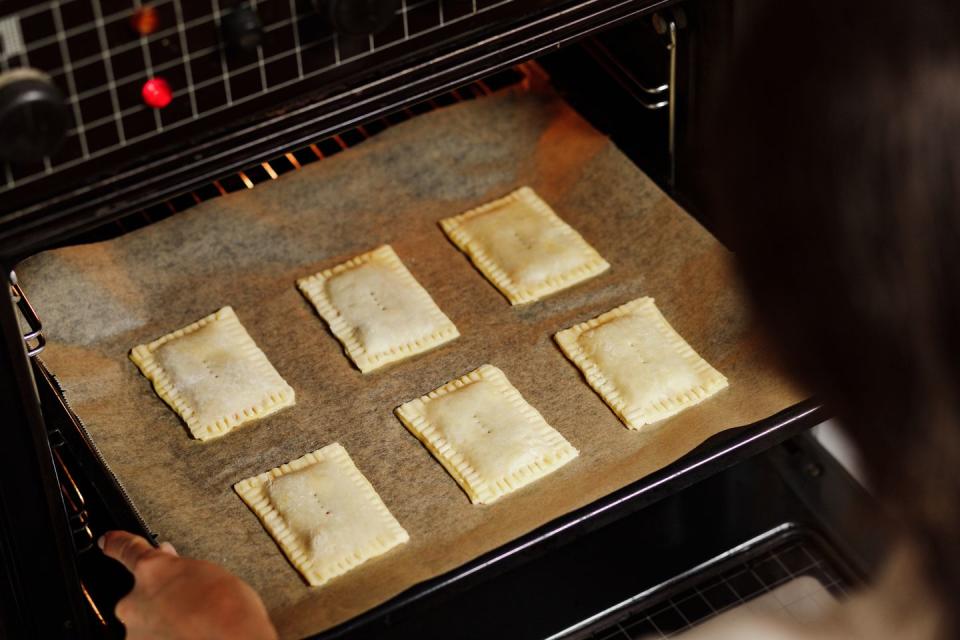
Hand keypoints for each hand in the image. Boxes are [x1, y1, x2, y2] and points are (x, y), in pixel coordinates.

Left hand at [99, 530, 277, 639]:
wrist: (233, 638)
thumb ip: (184, 572)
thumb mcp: (210, 575)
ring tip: (195, 627)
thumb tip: (176, 572)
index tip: (107, 541)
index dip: (115, 544)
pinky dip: (167, 637)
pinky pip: (152, 639)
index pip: (127, 550)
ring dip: (162, 625)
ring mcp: (135, 632)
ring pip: (144, 626)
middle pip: (138, 597)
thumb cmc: (229, 610)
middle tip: (186, 606)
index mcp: (152, 569)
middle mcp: (134, 601)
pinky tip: (189, 635)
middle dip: (157, 599)